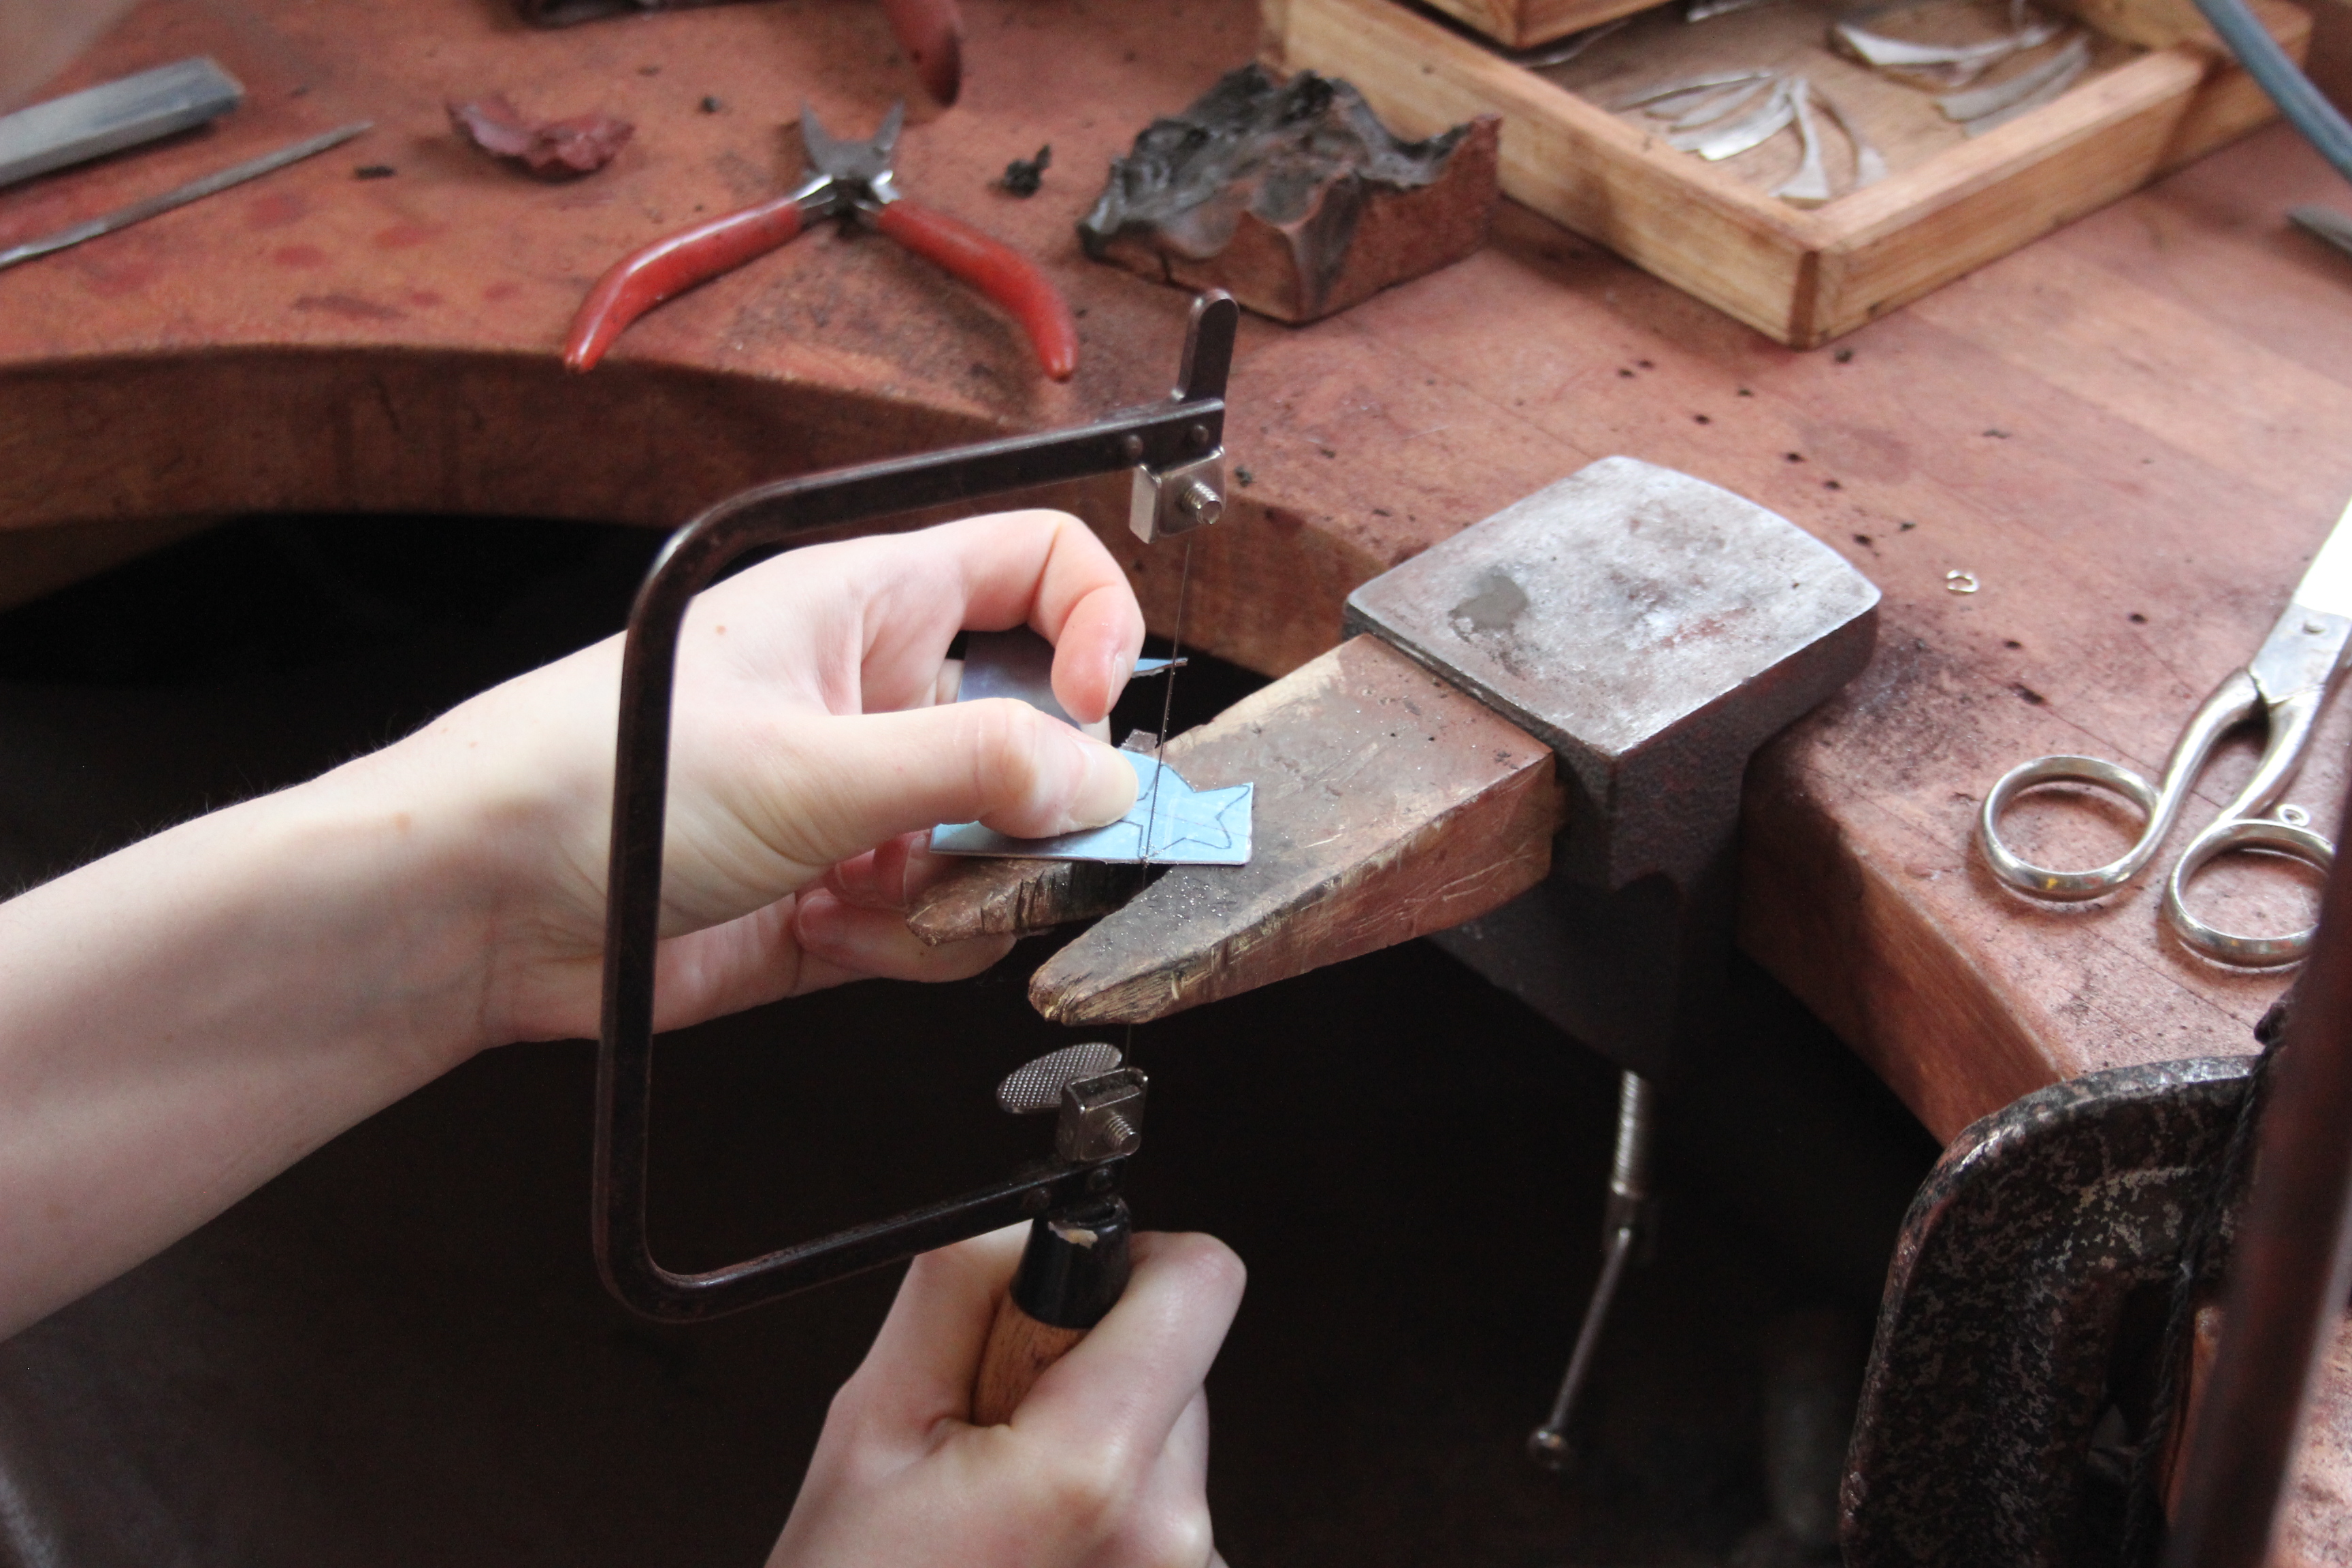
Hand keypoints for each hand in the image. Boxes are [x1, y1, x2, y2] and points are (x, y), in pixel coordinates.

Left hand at [364, 509, 1145, 1045]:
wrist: (477, 906)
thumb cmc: (598, 775)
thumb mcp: (815, 760)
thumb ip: (979, 766)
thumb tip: (1100, 782)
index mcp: (871, 608)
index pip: (1037, 568)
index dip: (1097, 625)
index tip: (1097, 712)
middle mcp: (877, 698)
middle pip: (1037, 732)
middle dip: (1039, 806)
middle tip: (1012, 847)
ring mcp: (863, 804)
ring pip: (1001, 846)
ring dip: (967, 891)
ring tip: (875, 898)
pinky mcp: (842, 902)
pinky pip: (941, 926)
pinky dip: (910, 944)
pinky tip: (831, 931)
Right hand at [772, 1226, 1244, 1567]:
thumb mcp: (869, 1427)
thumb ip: (960, 1292)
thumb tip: (1023, 1223)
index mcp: (1095, 1472)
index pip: (1200, 1281)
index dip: (1127, 1261)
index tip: (1060, 1293)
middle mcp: (1170, 1536)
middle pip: (1176, 1359)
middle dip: (1084, 1368)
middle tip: (986, 1439)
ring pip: (1165, 1439)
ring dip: (1093, 1448)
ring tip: (998, 1517)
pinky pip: (1163, 1514)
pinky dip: (1104, 1514)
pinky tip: (1026, 1558)